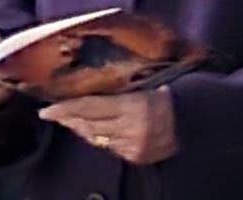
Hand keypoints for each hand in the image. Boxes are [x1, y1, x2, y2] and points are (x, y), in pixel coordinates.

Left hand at [40, 88, 177, 164]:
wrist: (195, 120)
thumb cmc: (168, 93)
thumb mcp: (143, 85)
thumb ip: (117, 91)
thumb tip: (88, 88)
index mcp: (132, 106)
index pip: (89, 108)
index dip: (66, 109)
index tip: (46, 109)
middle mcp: (130, 129)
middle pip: (89, 126)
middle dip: (69, 119)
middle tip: (53, 113)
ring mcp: (133, 146)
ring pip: (97, 139)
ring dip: (82, 129)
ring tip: (72, 120)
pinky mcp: (136, 157)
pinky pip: (111, 148)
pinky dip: (102, 138)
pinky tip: (96, 130)